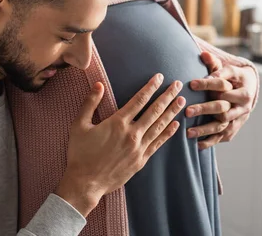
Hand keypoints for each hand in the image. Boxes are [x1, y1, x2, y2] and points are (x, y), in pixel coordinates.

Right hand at [56, 74, 183, 215]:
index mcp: (117, 123)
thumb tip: (98, 85)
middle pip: (154, 110)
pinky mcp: (141, 160)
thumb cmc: (80, 154)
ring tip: (182, 101)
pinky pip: (158, 143)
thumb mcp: (79, 126)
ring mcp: (138, 148)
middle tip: (177, 85)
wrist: (85, 183)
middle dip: (167, 96)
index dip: (150, 87)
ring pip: (159, 126)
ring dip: (172, 112)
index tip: (159, 77)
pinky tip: (176, 124)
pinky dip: (168, 133)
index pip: (139, 100)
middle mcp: (131, 134)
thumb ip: (90, 103)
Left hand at [186, 52, 256, 149]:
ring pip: (222, 124)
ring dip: (205, 129)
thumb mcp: (225, 68)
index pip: (222, 84)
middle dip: (204, 109)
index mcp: (241, 84)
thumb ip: (213, 63)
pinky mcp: (236, 126)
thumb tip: (203, 53)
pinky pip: (224, 136)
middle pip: (222, 106)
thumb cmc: (232, 77)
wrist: (249, 89)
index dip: (207, 84)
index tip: (191, 84)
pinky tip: (197, 145)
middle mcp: (243, 101)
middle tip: (187, 111)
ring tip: (188, 132)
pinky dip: (211, 141)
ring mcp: (240, 115)